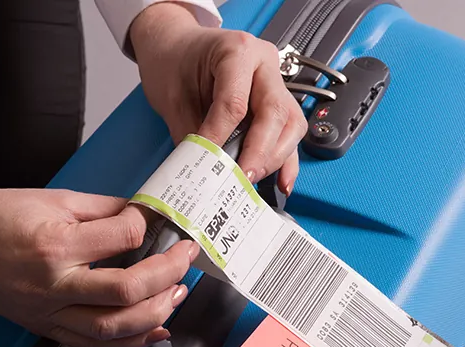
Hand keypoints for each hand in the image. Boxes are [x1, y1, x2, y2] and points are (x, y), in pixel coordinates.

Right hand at [0, 170, 198, 346]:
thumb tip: (142, 214)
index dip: (149, 225)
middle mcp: (53, 285)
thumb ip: (102, 210)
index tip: (159, 219)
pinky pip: (93, 345)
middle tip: (187, 258)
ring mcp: (48, 313)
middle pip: (128, 291)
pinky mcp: (44, 327)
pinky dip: (129, 343)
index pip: (124, 238)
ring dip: (155, 314)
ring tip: (177, 294)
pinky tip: (154, 331)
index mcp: (55, 244)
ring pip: (114, 330)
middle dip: (168, 274)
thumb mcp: (52, 198)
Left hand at [130, 3, 306, 194]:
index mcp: (237, 51)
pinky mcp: (277, 104)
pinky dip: (286, 160)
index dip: (221, 136)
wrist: (176, 48)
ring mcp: (275, 84)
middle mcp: (264, 64)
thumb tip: (203, 170)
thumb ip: (190, 134)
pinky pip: (290, 133)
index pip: (235, 102)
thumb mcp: (173, 96)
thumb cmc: (175, 62)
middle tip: (241, 177)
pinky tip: (281, 182)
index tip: (208, 161)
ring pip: (291, 125)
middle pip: (275, 114)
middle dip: (260, 152)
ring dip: (276, 158)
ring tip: (253, 180)